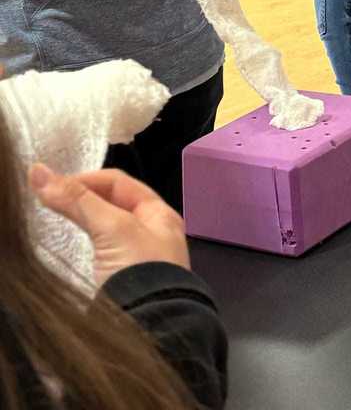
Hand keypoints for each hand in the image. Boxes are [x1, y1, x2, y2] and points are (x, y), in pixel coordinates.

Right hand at [28, 166, 189, 286]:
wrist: (153, 330)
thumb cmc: (142, 272)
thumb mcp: (113, 228)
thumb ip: (78, 201)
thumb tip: (39, 172)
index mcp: (160, 214)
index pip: (119, 183)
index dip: (86, 180)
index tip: (54, 186)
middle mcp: (152, 233)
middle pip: (111, 205)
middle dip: (82, 199)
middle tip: (49, 200)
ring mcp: (137, 260)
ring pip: (104, 229)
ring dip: (81, 220)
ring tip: (54, 218)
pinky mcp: (122, 283)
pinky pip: (99, 253)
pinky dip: (82, 245)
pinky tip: (68, 247)